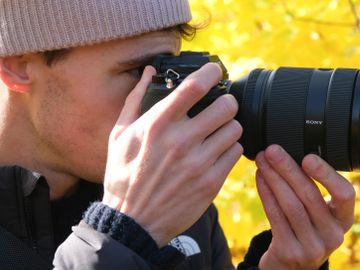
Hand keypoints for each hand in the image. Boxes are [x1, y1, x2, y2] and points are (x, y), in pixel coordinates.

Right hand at [102, 63, 242, 245]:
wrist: (133, 222)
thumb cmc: (124, 176)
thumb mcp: (119, 135)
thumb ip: (135, 100)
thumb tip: (148, 72)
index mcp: (157, 125)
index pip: (194, 87)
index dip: (211, 72)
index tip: (216, 71)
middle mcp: (180, 142)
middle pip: (226, 106)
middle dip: (226, 102)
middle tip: (221, 106)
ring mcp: (198, 163)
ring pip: (235, 129)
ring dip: (229, 126)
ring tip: (218, 131)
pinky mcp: (211, 183)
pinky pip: (236, 152)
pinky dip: (230, 148)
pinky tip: (217, 151)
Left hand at [255, 145, 354, 269]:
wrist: (291, 267)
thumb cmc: (305, 230)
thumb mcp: (319, 215)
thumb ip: (314, 190)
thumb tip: (292, 152)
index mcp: (344, 220)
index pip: (345, 194)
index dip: (327, 175)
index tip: (308, 156)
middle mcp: (333, 235)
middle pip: (310, 195)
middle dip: (288, 168)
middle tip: (273, 150)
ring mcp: (312, 246)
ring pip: (290, 204)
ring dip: (273, 178)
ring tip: (263, 161)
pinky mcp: (290, 252)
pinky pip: (275, 216)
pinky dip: (266, 193)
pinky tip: (260, 178)